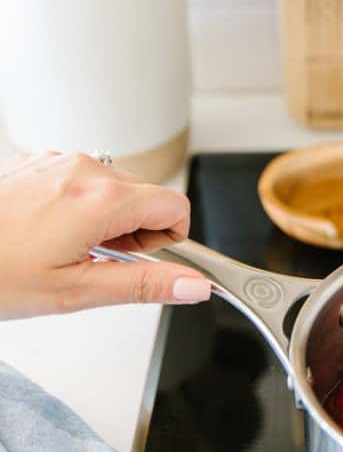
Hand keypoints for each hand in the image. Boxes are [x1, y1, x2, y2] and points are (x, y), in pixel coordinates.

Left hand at [0, 152, 211, 317]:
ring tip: (67, 250)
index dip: (169, 241)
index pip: (176, 207)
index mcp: (102, 199)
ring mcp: (60, 160)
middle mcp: (86, 168)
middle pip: (148, 195)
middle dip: (137, 232)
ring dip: (108, 219)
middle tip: (96, 264)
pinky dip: (81, 205)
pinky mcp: (40, 161)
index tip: (143, 263)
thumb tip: (193, 286)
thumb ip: (143, 286)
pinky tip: (48, 233)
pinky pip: (84, 179)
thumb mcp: (74, 291)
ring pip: (116, 187)